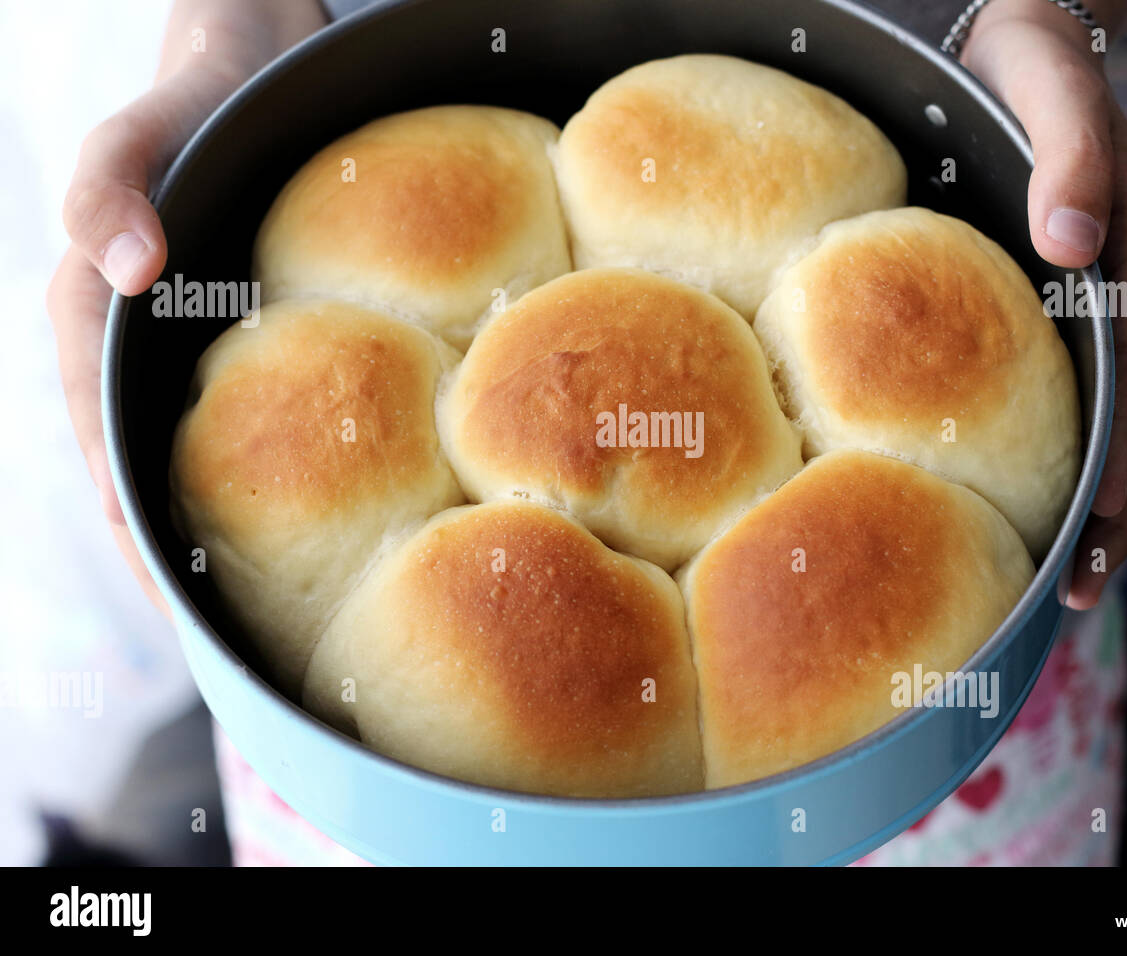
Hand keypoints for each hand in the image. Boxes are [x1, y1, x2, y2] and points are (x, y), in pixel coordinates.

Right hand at [46, 0, 325, 614]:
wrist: (259, 58)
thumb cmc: (197, 90)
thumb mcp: (147, 124)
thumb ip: (116, 182)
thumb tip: (130, 267)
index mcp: (94, 304)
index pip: (93, 425)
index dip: (120, 504)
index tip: (160, 576)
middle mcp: (137, 333)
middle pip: (136, 455)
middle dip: (165, 539)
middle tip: (212, 620)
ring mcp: (191, 336)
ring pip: (187, 444)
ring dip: (210, 517)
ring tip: (251, 594)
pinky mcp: (244, 329)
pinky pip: (246, 407)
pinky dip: (264, 462)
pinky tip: (308, 507)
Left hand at [961, 0, 1126, 608]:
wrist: (1008, 25)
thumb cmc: (1015, 52)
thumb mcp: (1046, 82)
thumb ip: (1069, 156)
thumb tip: (1066, 245)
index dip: (1123, 460)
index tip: (1095, 535)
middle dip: (1118, 511)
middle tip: (1079, 596)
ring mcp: (1103, 296)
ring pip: (1117, 417)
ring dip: (1105, 501)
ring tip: (1073, 581)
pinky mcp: (1069, 299)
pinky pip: (1086, 390)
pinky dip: (1077, 453)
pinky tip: (1048, 500)